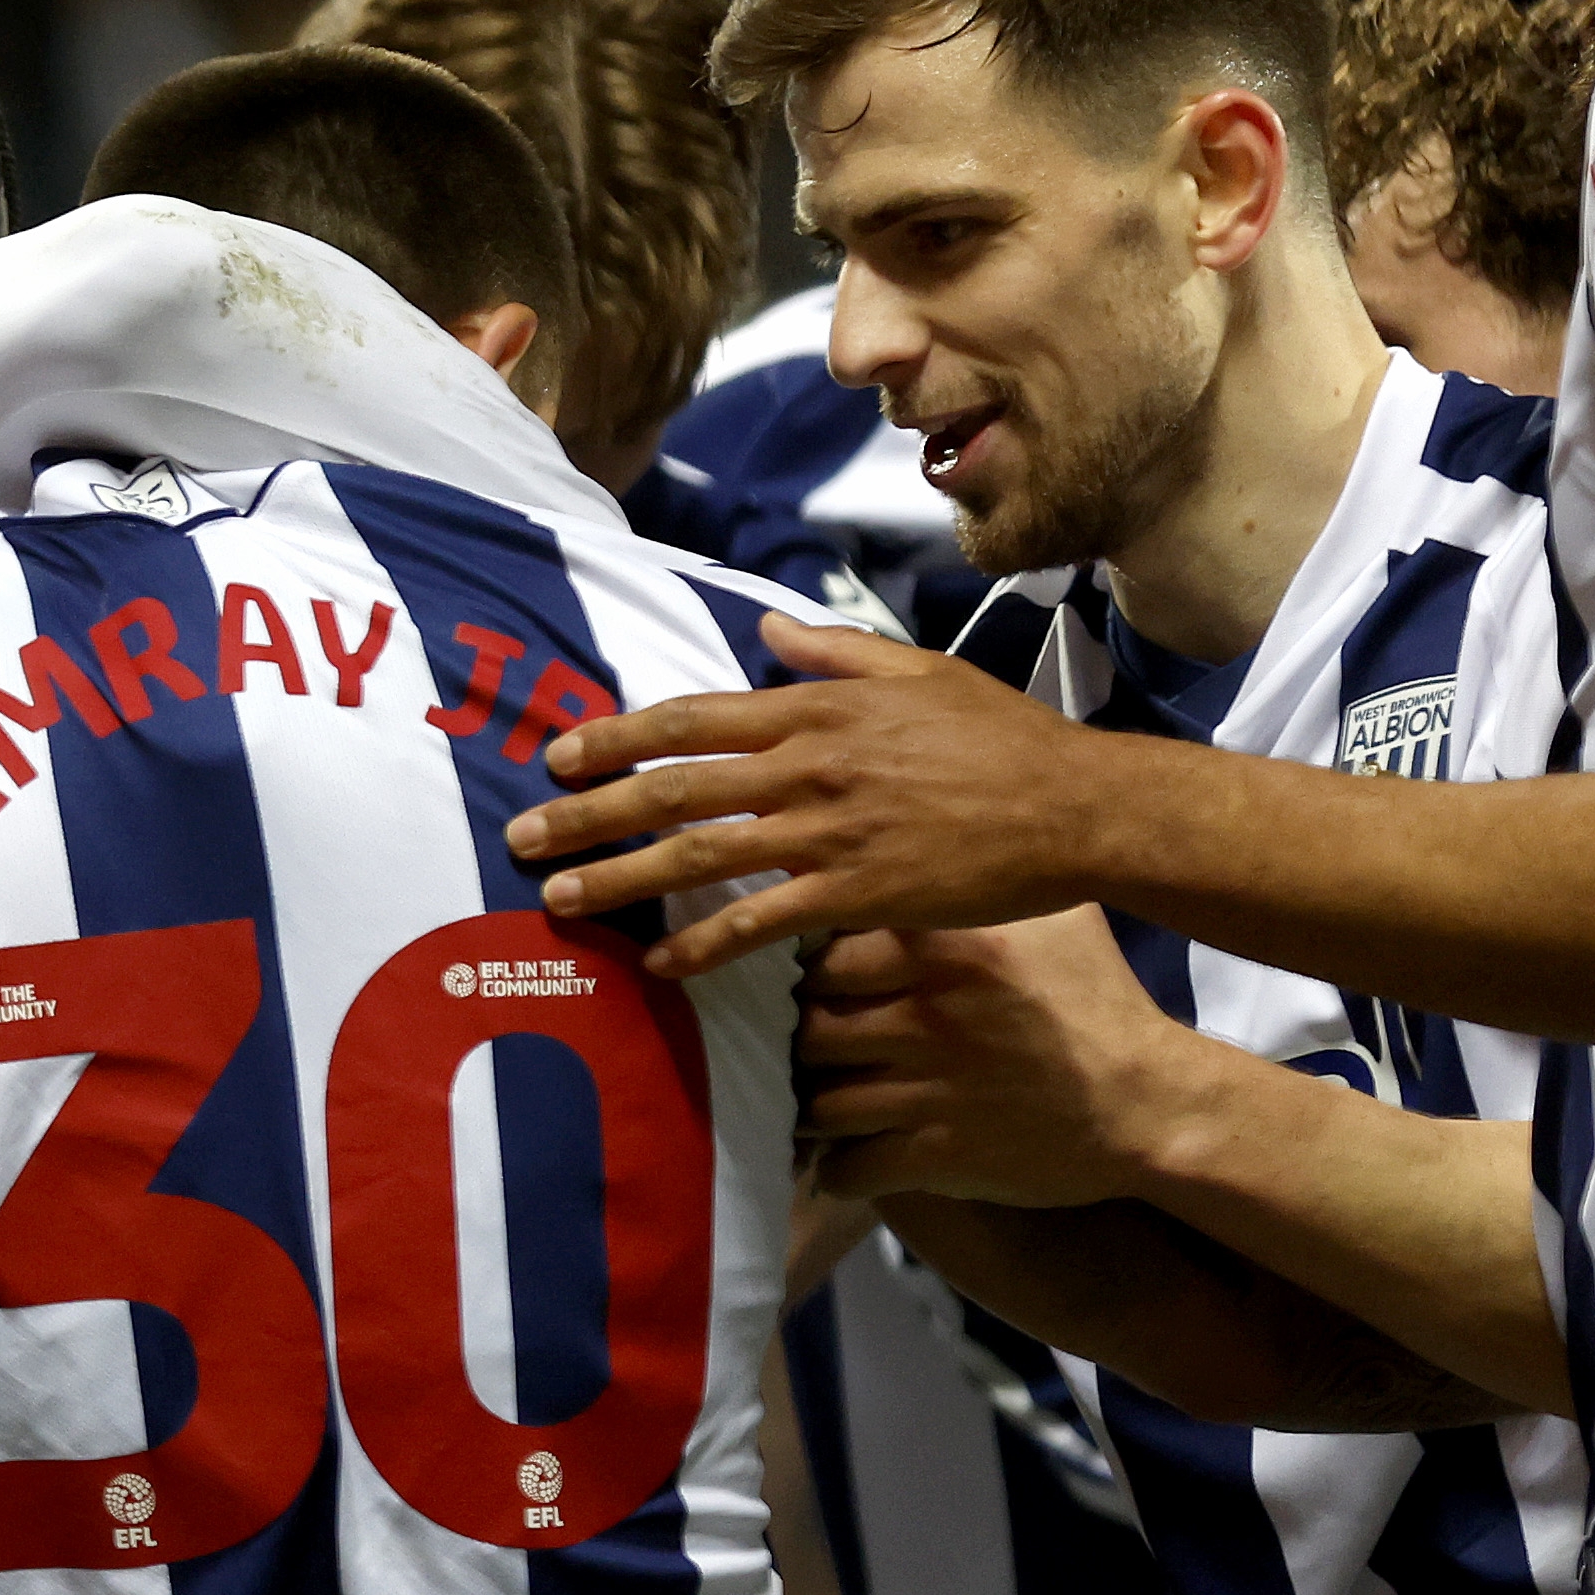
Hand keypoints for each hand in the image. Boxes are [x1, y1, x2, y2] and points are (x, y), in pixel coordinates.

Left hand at [504, 619, 1126, 977]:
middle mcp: (809, 765)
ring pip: (699, 854)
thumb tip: (766, 625)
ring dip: (620, 878)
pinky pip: (762, 922)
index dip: (616, 737)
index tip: (559, 754)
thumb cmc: (1003, 736)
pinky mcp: (858, 893)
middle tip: (521, 835)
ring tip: (560, 900)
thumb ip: (833, 651)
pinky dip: (706, 946)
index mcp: (816, 709)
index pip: (692, 718)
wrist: (1073, 804)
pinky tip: (662, 969)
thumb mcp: (917, 671)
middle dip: (588, 811)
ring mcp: (830, 832)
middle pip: (673, 786)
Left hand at [801, 913, 1210, 1207]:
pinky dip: (838, 1171)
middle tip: (800, 1051)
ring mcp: (932, 1089)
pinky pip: (852, 1167)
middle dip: (798, 1043)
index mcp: (947, 948)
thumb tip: (956, 832)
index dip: (807, 973)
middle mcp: (930, 1014)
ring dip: (811, 1111)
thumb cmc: (1101, 1001)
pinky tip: (844, 1162)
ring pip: (820, 1102)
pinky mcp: (941, 1155)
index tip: (809, 987)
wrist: (1150, 1103)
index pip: (824, 951)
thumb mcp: (1057, 916)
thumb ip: (994, 877)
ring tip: (814, 1107)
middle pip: (808, 1026)